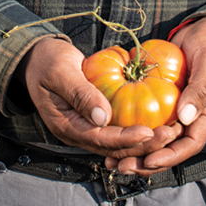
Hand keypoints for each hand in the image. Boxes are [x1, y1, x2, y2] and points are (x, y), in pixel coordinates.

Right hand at [20, 37, 178, 155]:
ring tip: (169, 132)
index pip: (101, 139)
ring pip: (117, 143)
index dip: (126, 138)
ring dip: (143, 140)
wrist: (37, 57)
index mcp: (66, 125)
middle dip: (143, 144)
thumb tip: (102, 116)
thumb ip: (80, 93)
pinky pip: (116, 130)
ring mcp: (85, 127)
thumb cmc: (47, 61)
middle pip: (113, 147)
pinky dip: (135, 129)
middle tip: (169, 134)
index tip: (149, 132)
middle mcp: (77, 132)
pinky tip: (155, 123)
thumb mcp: (61, 72)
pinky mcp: (93, 119)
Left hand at [105, 17, 205, 174]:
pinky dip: (136, 123)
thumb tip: (186, 116)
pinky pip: (152, 114)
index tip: (148, 160)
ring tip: (114, 156)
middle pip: (171, 146)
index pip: (190, 144)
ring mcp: (181, 106)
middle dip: (147, 158)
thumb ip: (202, 88)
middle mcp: (195, 115)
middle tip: (121, 163)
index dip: (170, 156)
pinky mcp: (168, 95)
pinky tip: (116, 128)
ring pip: (159, 134)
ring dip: (138, 146)